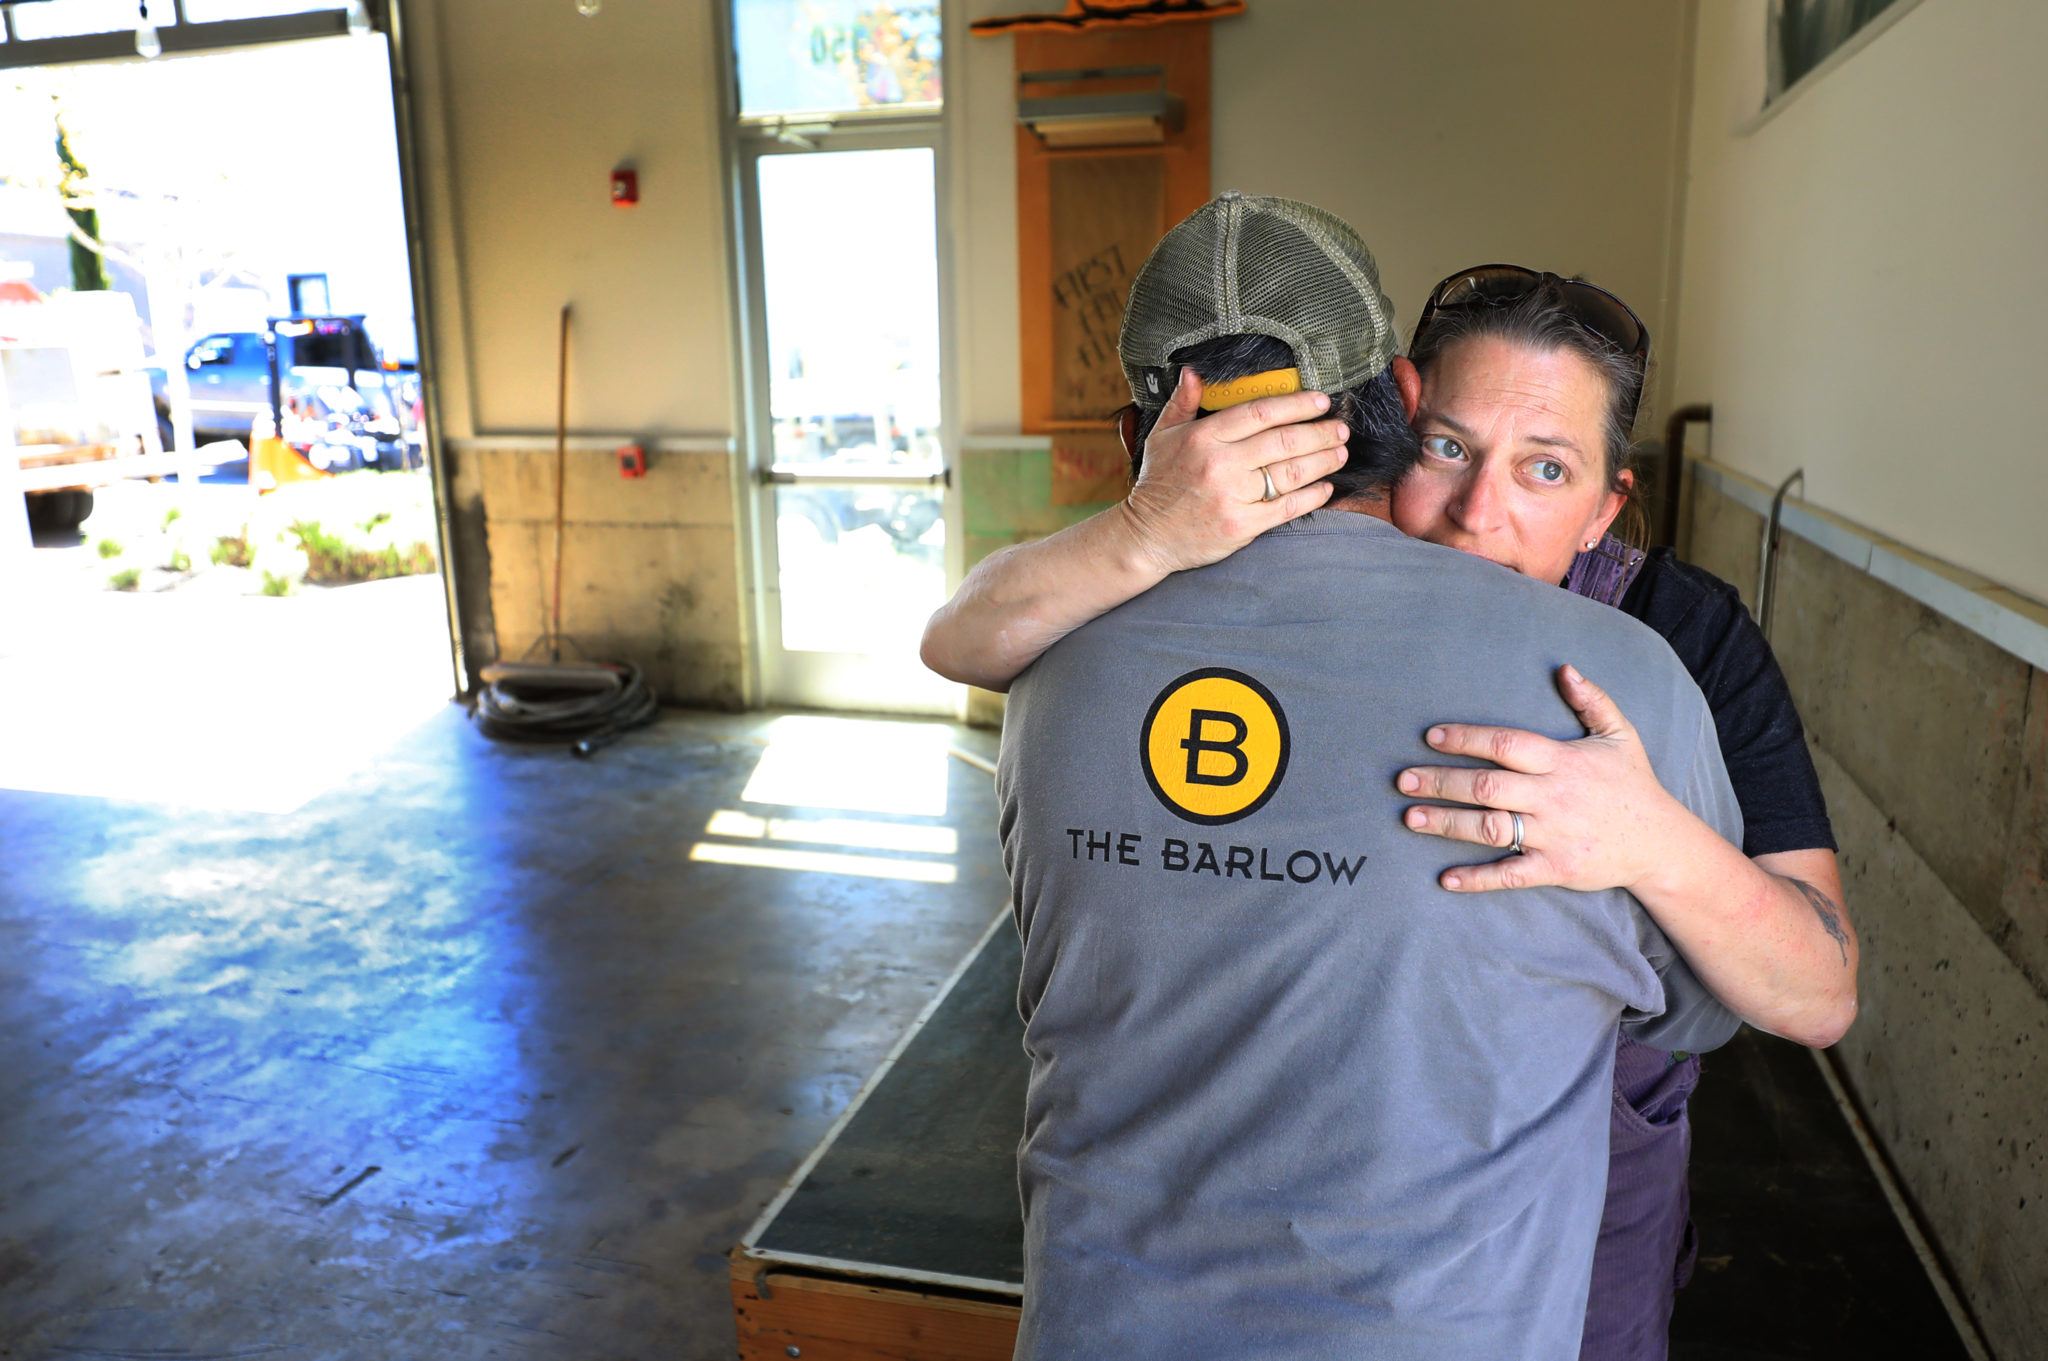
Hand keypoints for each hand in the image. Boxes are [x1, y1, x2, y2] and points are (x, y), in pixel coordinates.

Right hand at [1117, 368, 1350, 575]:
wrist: (1148, 537)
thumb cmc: (1158, 484)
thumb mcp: (1162, 436)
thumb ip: (1183, 403)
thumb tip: (1195, 372)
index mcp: (1203, 438)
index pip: (1260, 412)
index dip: (1296, 404)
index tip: (1321, 402)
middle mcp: (1220, 465)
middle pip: (1283, 441)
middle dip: (1320, 432)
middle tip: (1341, 427)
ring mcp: (1233, 497)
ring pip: (1291, 472)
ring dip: (1323, 460)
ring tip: (1340, 452)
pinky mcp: (1243, 526)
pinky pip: (1287, 507)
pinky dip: (1312, 496)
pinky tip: (1326, 487)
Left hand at [1396, 665, 1689, 892]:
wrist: (1661, 842)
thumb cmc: (1632, 784)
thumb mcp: (1619, 735)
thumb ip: (1592, 700)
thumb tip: (1565, 669)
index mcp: (1563, 761)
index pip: (1506, 745)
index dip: (1467, 739)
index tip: (1431, 737)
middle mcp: (1554, 797)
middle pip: (1487, 787)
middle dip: (1442, 782)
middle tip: (1403, 779)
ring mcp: (1554, 835)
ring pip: (1491, 828)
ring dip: (1447, 823)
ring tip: (1410, 817)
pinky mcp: (1557, 868)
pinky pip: (1511, 874)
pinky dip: (1478, 878)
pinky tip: (1446, 878)